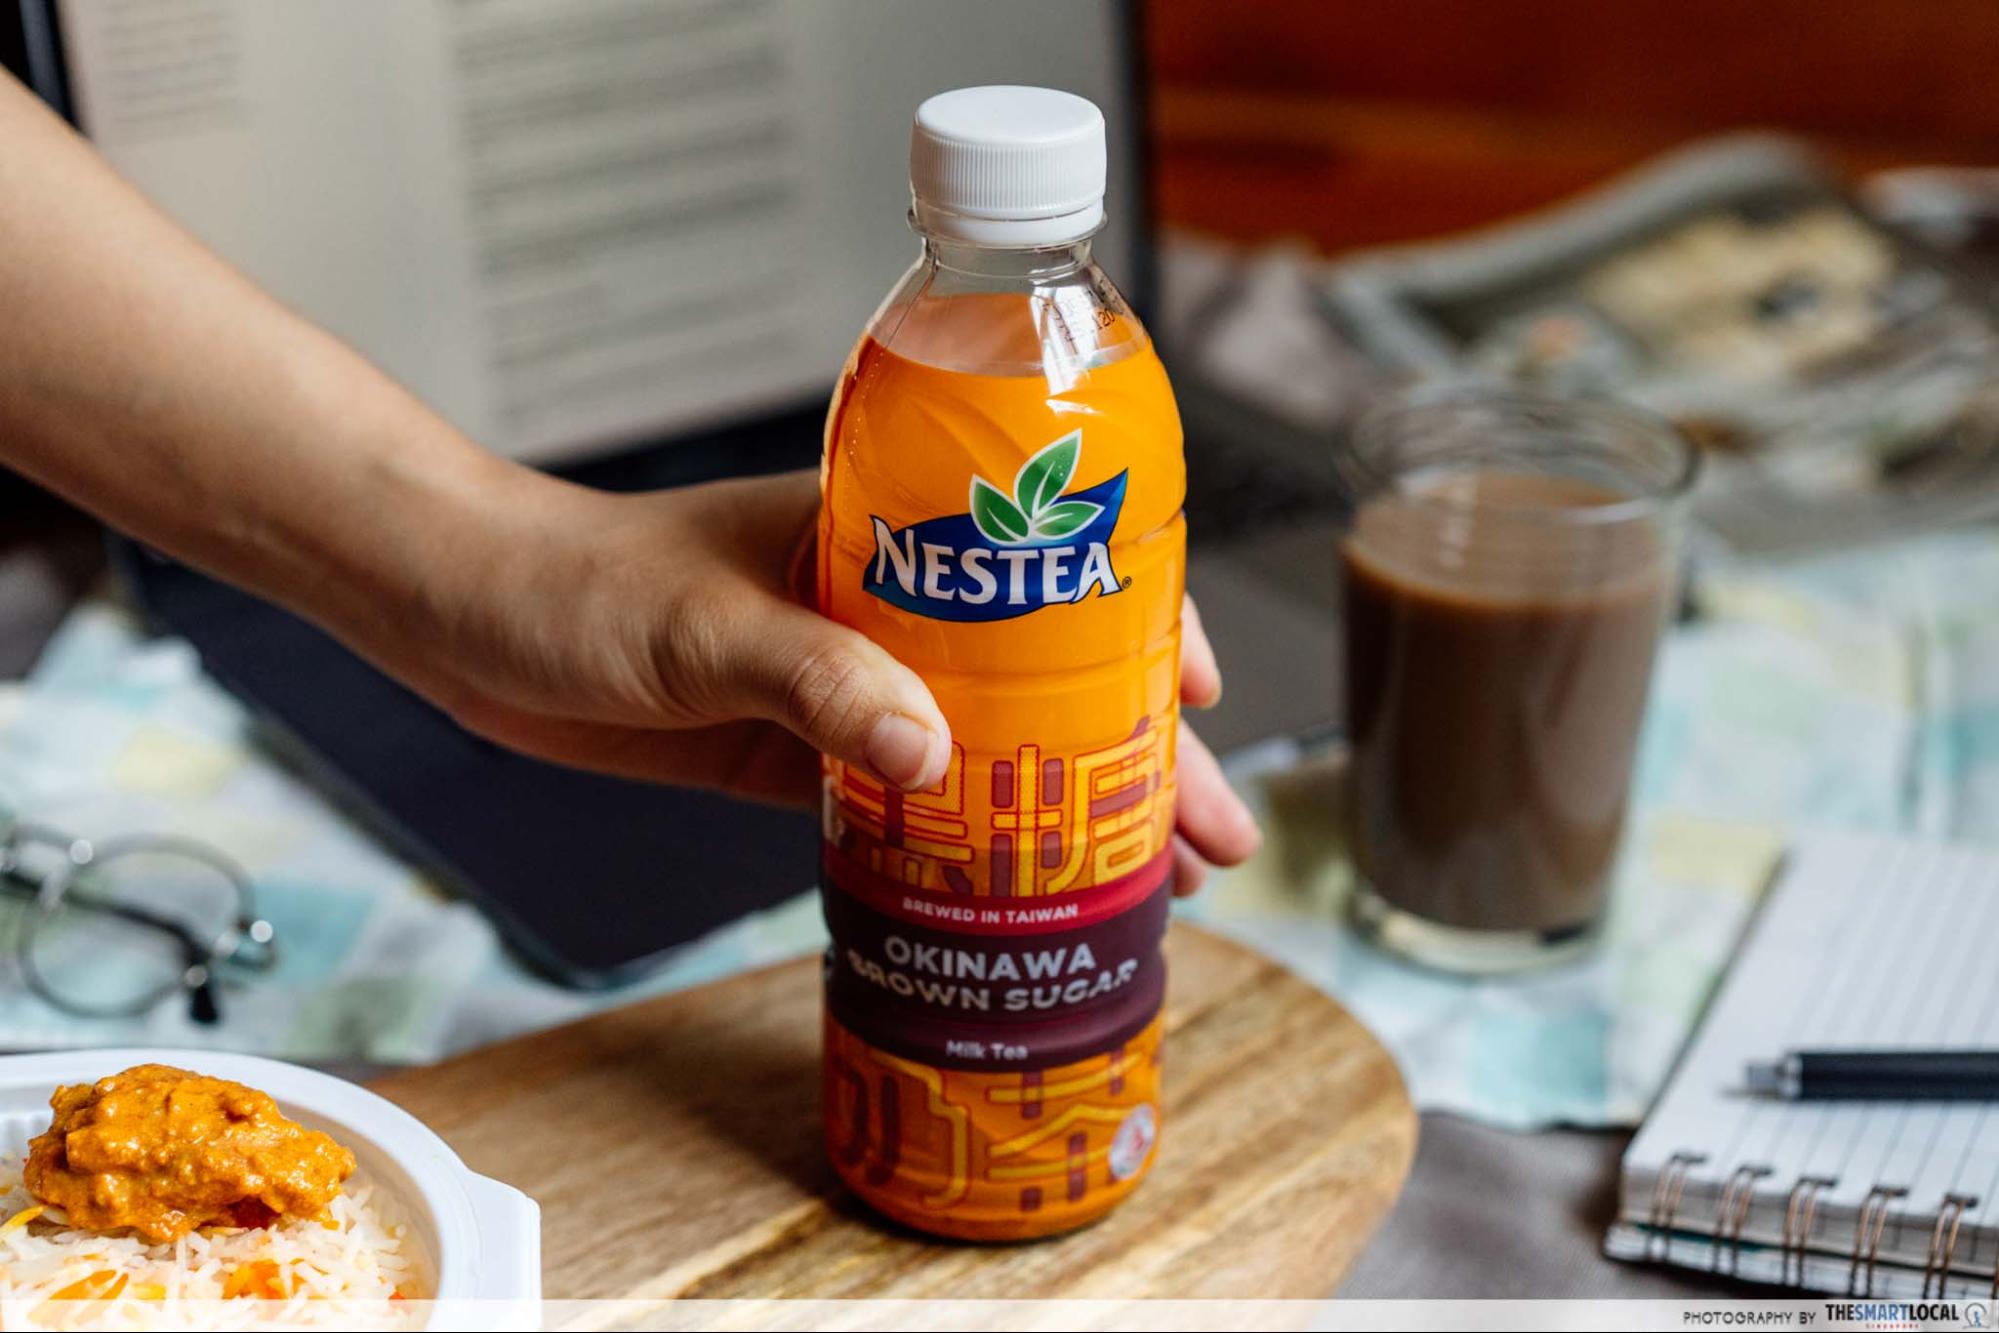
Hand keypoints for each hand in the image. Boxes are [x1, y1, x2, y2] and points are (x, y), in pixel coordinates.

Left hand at [388, 469, 1259, 892]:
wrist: (460, 619)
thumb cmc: (573, 579)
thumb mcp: (705, 625)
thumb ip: (819, 680)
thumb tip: (936, 753)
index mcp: (882, 537)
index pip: (1047, 566)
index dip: (1139, 624)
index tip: (1198, 689)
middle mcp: (883, 609)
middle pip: (1042, 678)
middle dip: (1132, 752)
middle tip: (1210, 833)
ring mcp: (844, 686)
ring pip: (987, 748)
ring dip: (1064, 810)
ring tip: (1153, 880)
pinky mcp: (795, 754)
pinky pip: (906, 805)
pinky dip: (965, 847)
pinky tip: (1018, 895)